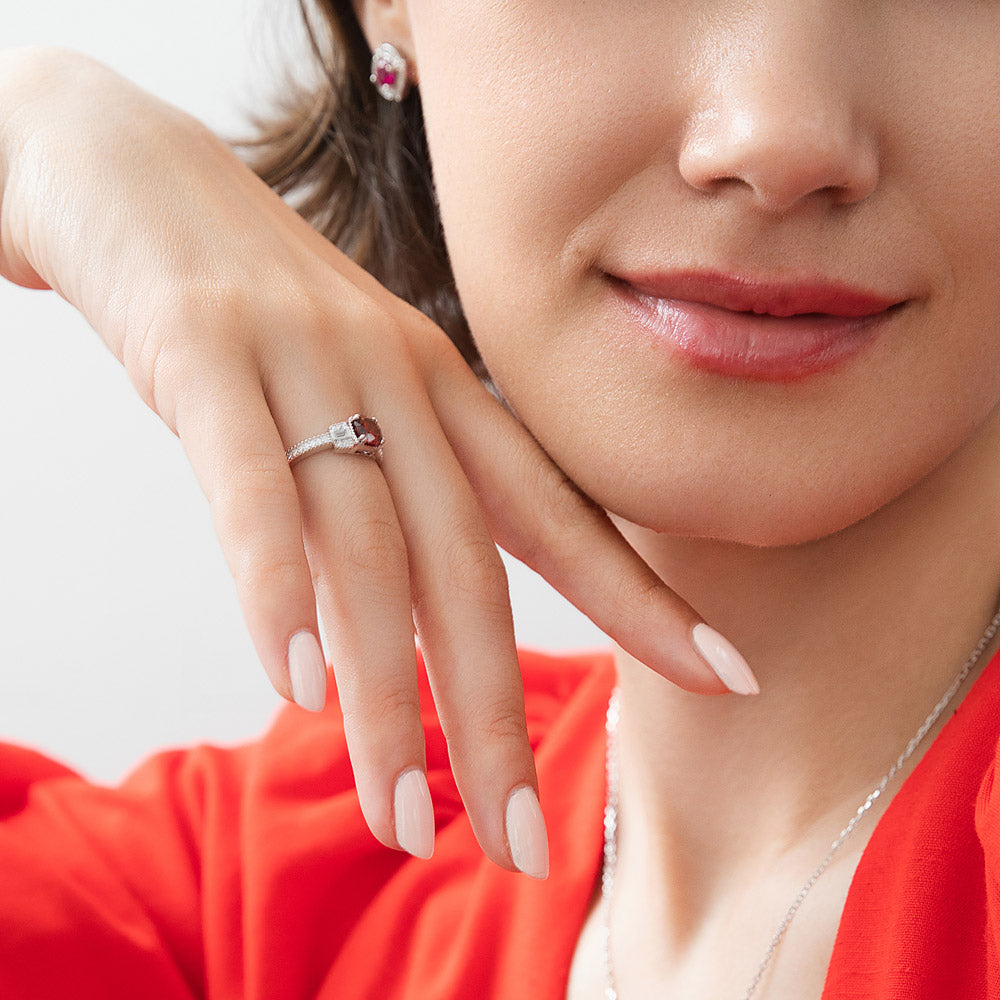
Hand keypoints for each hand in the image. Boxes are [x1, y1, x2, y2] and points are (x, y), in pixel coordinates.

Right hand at [0, 46, 748, 876]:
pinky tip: (293, 685)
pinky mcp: (204, 352)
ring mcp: (306, 361)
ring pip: (368, 551)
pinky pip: (253, 484)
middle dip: (499, 713)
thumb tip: (405, 628)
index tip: (727, 678)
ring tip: (403, 816)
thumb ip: (389, 496)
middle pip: (470, 569)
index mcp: (445, 395)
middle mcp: (399, 380)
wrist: (137, 178)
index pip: (561, 512)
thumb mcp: (348, 399)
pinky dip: (277, 584)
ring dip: (386, 693)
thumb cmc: (255, 312)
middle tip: (523, 842)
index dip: (646, 597)